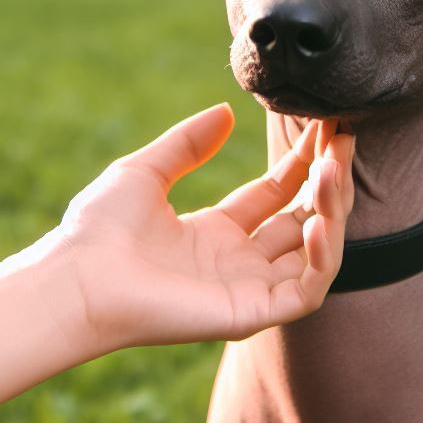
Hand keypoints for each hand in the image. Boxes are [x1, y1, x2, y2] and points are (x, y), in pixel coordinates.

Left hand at [59, 103, 354, 349]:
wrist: (78, 275)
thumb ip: (188, 143)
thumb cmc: (99, 227)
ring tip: (333, 170)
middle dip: (326, 181)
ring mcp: (245, 289)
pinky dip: (323, 258)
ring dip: (331, 212)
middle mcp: (235, 261)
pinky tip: (321, 221)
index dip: (301, 163)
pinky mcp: (249, 313)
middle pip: (300, 220)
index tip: (324, 128)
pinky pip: (305, 291)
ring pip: (313, 253)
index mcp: (212, 231)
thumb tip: (226, 110)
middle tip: (343, 141)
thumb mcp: (146, 170)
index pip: (274, 195)